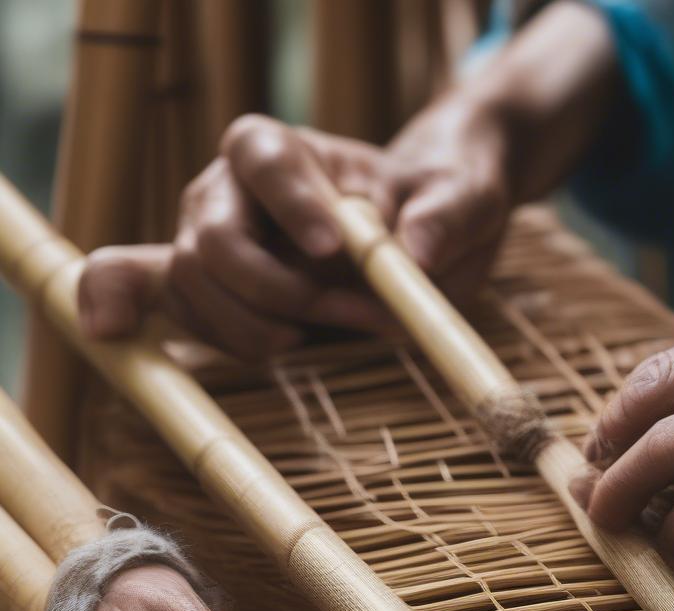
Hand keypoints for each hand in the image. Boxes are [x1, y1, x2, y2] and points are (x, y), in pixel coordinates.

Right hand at [78, 107, 512, 358]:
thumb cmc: (437, 203)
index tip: (336, 248)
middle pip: (211, 238)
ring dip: (252, 330)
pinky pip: (166, 307)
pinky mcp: (210, 296)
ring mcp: (211, 246)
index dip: (291, 203)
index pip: (264, 158)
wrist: (419, 238)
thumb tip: (417, 253)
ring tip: (316, 340)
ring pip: (190, 286)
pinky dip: (171, 327)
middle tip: (348, 314)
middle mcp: (230, 192)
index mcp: (286, 151)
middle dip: (276, 291)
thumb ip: (445, 215)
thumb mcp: (464, 199)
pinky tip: (153, 338)